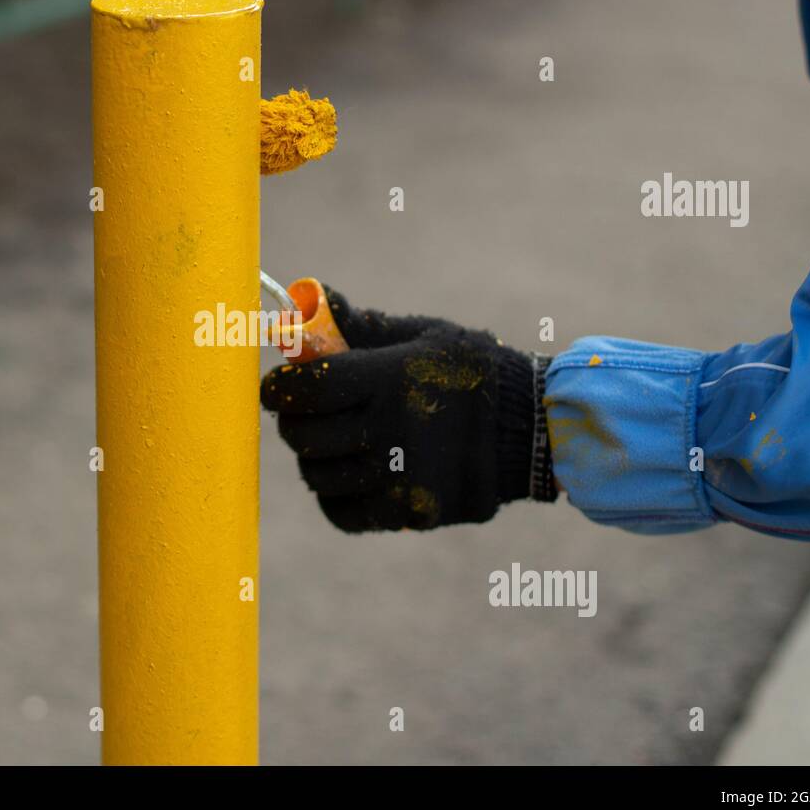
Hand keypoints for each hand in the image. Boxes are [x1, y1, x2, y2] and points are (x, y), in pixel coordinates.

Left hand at [260, 285, 553, 531]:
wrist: (534, 430)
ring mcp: (400, 477)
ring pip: (319, 476)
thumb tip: (312, 297)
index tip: (274, 387)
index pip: (308, 389)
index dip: (279, 388)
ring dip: (313, 458)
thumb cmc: (472, 373)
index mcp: (391, 379)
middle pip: (305, 436)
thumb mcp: (424, 336)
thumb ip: (362, 326)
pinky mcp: (410, 513)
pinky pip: (343, 512)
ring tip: (329, 442)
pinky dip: (334, 495)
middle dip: (292, 422)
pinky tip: (348, 475)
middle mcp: (392, 430)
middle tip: (300, 413)